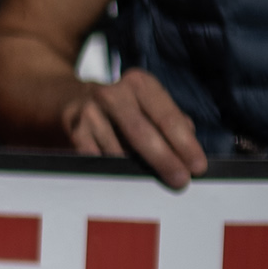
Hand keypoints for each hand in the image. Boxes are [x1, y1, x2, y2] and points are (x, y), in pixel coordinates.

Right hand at [64, 70, 207, 190]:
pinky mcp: (73, 129)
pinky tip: (121, 178)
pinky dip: (109, 170)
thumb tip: (189, 149)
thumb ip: (171, 122)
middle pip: (142, 132)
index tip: (198, 166)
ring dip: (135, 170)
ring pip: (117, 150)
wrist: (69, 97)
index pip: (167, 116)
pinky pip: (95, 157)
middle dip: (164, 159)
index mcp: (140, 84)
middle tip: (180, 181)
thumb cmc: (123, 108)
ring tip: (150, 184)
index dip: (185, 144)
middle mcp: (112, 93)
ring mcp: (89, 111)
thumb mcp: (148, 104)